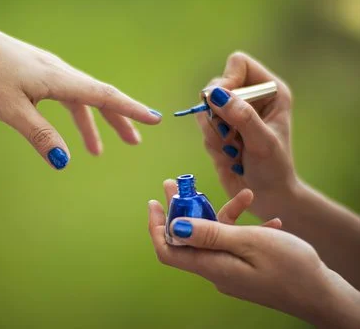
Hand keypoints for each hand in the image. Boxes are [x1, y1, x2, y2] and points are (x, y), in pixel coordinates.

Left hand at [0, 16, 161, 168]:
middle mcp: (59, 71)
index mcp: (58, 78)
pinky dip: (72, 113)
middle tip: (135, 141)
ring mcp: (47, 70)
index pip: (104, 96)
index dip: (131, 109)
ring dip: (93, 122)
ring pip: (80, 97)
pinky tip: (67, 127)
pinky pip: (63, 94)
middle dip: (119, 120)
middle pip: (98, 96)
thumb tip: (64, 162)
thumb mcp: (10, 109)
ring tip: (97, 150)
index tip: (155, 119)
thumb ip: (39, 135)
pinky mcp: (35, 72)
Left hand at [148, 181, 359, 326]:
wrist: (323, 295)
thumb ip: (211, 233)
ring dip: (221, 213)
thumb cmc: (291, 269)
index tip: (155, 202)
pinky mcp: (245, 268)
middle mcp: (216, 270)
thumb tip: (175, 227)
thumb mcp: (250, 242)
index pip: (169, 250)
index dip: (157, 226)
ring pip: (215, 237)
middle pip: (189, 238)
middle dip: (184, 209)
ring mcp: (231, 270)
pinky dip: (243, 227)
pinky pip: (235, 244)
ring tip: (243, 194)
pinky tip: (266, 216)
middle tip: (179, 183)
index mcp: (212, 266)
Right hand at [196, 52, 295, 217]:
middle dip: (217, 113)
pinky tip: (229, 156)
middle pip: (215, 85)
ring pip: (204, 108)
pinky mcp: (219, 129)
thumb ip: (242, 117)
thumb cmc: (274, 169)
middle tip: (230, 135)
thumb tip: (216, 94)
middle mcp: (250, 97)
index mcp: (269, 91)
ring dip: (214, 132)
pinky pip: (202, 126)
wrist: (266, 197)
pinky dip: (211, 143)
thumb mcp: (262, 142)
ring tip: (233, 150)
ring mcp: (232, 113)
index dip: (227, 80)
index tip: (223, 103)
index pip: (238, 64)